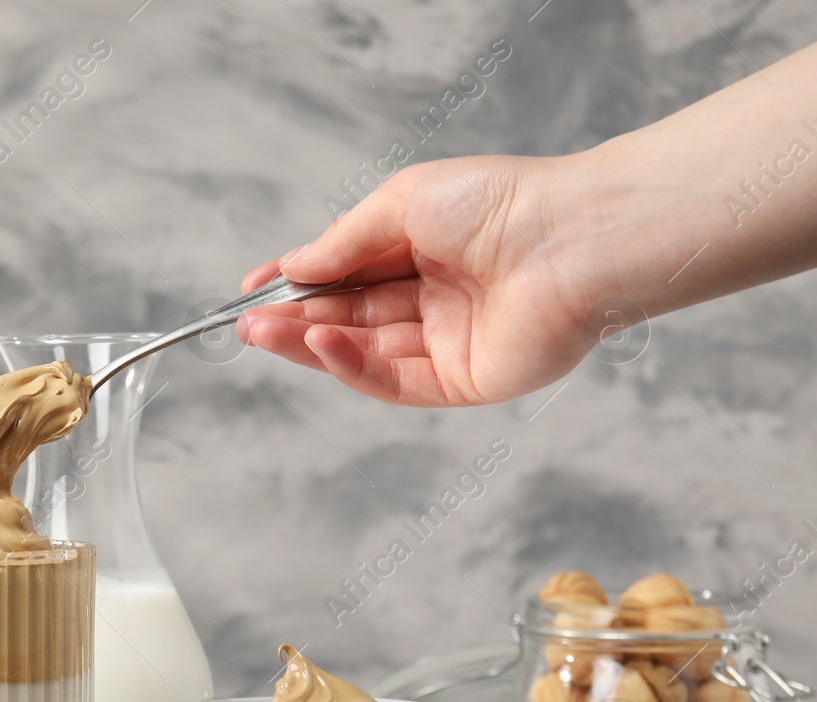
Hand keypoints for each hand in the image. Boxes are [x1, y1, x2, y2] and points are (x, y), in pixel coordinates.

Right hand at [236, 155, 600, 406]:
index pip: (349, 275)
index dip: (299, 284)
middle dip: (295, 320)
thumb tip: (296, 266)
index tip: (253, 290)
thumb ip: (344, 242)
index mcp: (427, 251)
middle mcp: (437, 299)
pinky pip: (395, 380)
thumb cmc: (500, 203)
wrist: (572, 239)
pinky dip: (351, 366)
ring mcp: (450, 343)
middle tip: (245, 323)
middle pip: (351, 318)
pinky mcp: (464, 381)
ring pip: (365, 352)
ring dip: (309, 344)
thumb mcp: (401, 204)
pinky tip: (317, 345)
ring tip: (261, 333)